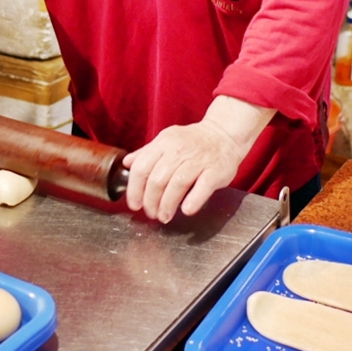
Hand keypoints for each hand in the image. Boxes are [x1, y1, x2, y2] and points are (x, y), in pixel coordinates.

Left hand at [122, 118, 249, 222]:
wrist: (224, 134)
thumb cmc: (194, 141)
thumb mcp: (167, 140)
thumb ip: (146, 153)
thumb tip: (127, 163)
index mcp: (164, 143)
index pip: (141, 167)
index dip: (134, 189)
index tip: (134, 204)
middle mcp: (179, 150)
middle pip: (157, 179)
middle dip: (150, 201)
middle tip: (151, 213)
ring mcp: (198, 160)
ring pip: (177, 184)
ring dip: (167, 205)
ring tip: (164, 216)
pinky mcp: (215, 170)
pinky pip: (202, 187)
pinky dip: (193, 200)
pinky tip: (186, 210)